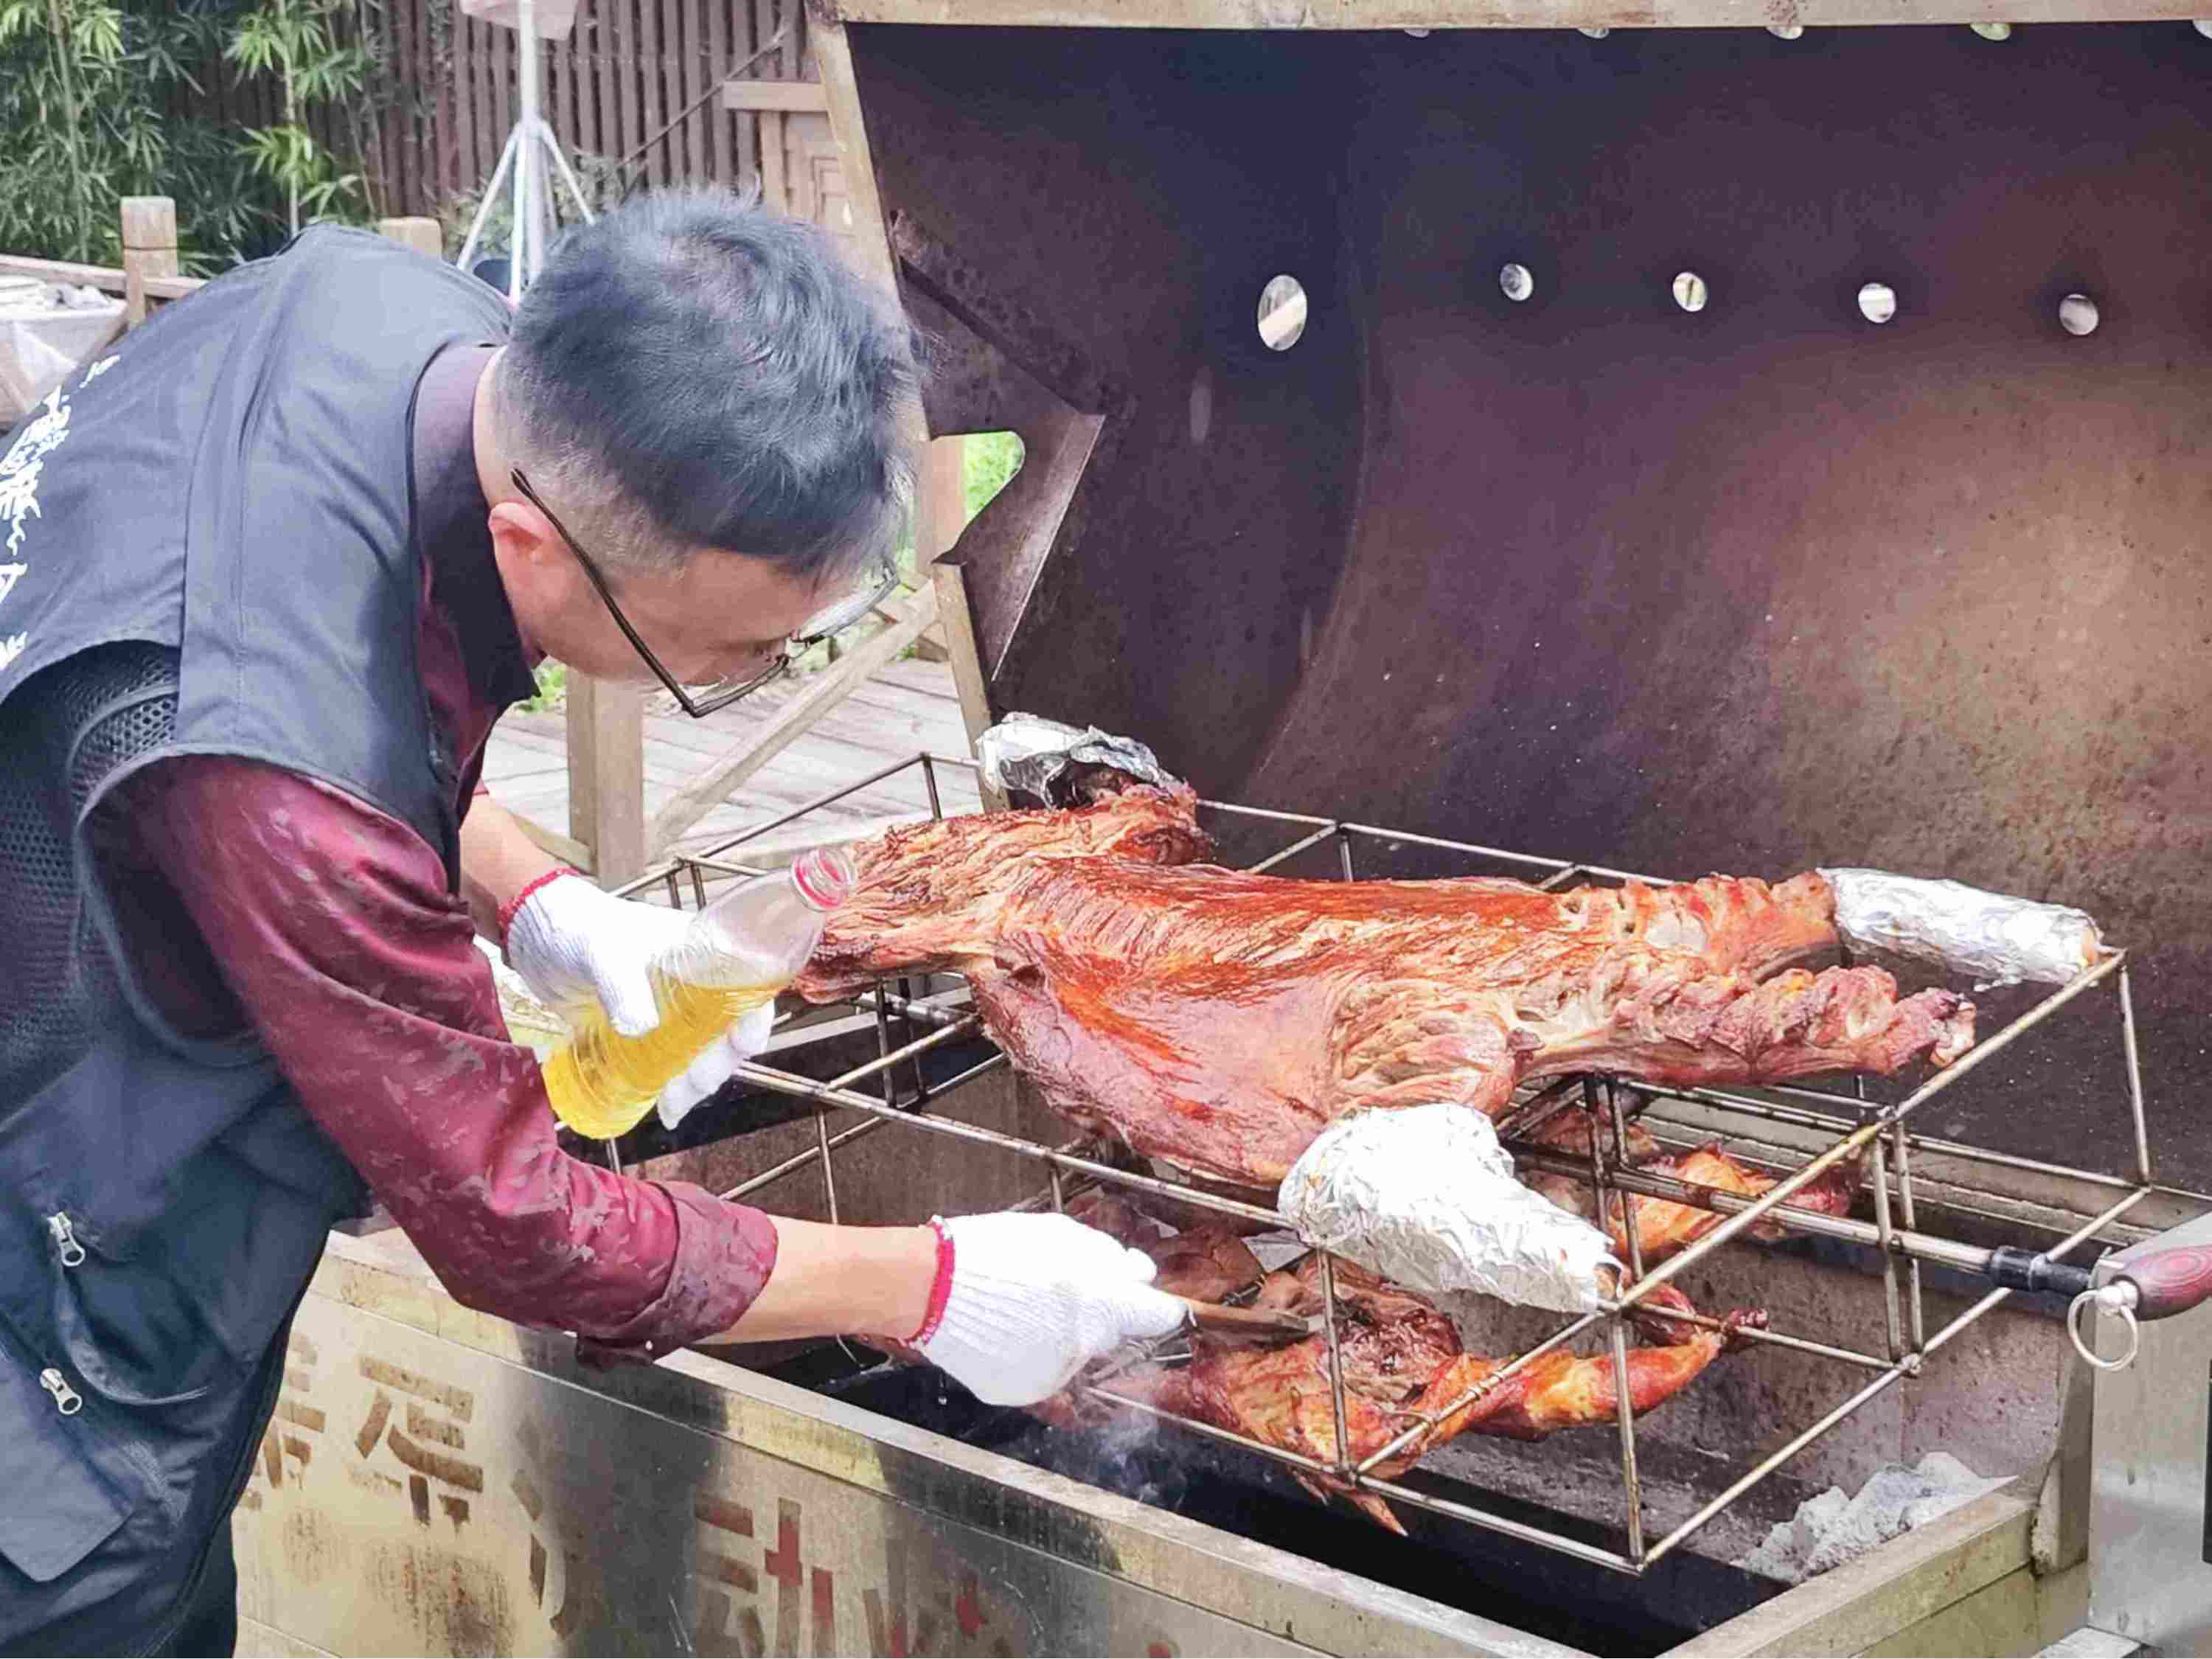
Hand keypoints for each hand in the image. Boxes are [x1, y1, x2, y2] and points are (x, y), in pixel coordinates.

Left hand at [502, 873, 774, 1126]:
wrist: (534, 938)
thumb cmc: (575, 932)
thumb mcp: (602, 954)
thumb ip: (621, 986)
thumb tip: (642, 1029)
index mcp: (698, 953)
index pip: (746, 985)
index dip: (753, 1016)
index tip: (743, 1047)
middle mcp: (692, 982)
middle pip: (724, 1029)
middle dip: (716, 1064)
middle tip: (692, 1088)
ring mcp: (667, 1008)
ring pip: (698, 1051)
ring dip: (693, 1082)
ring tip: (672, 1108)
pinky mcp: (642, 1028)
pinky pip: (668, 1060)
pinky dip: (670, 1085)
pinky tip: (661, 1107)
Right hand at [915, 1213, 1186, 1405]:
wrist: (931, 1288)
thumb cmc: (993, 1252)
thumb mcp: (1058, 1234)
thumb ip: (1107, 1256)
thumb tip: (1140, 1274)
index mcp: (1098, 1299)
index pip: (1156, 1316)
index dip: (1158, 1308)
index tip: (1157, 1306)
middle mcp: (1083, 1342)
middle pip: (1112, 1332)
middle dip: (1098, 1314)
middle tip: (1058, 1292)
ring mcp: (1054, 1372)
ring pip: (1076, 1352)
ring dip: (1062, 1334)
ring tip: (1021, 1309)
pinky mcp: (1026, 1392)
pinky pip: (1045, 1372)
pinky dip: (1033, 1355)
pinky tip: (1005, 1332)